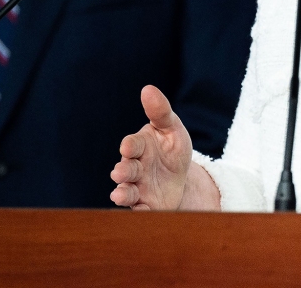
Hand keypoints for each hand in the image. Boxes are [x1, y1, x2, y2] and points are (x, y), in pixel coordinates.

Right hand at [110, 85, 192, 209]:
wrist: (180, 177)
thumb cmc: (171, 149)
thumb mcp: (172, 129)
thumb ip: (161, 111)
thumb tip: (148, 88)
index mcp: (140, 147)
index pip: (132, 145)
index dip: (130, 146)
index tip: (129, 146)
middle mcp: (134, 168)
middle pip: (125, 169)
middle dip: (123, 171)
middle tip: (122, 171)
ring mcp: (138, 188)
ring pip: (126, 192)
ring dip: (122, 193)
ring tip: (120, 194)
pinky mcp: (145, 206)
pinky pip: (138, 210)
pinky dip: (136, 212)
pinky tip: (138, 212)